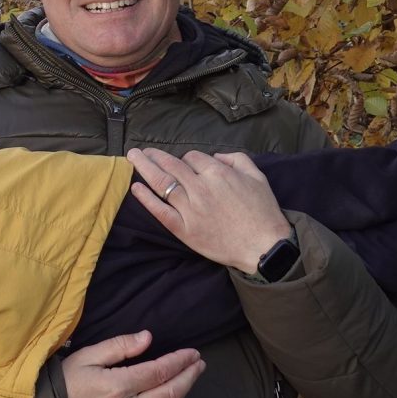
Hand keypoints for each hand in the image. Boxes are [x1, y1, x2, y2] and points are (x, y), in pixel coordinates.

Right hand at [61, 331, 204, 397]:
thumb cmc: (65, 382)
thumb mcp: (88, 355)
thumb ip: (120, 345)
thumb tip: (148, 338)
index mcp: (117, 386)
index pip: (160, 372)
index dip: (180, 361)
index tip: (193, 353)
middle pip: (170, 394)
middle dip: (189, 377)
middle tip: (200, 364)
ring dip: (182, 395)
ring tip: (189, 379)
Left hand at [127, 148, 290, 270]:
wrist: (263, 246)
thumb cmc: (263, 211)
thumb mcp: (257, 176)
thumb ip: (236, 159)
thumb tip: (215, 156)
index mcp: (217, 173)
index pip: (191, 158)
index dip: (186, 159)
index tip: (184, 164)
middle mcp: (199, 187)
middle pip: (170, 165)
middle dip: (154, 155)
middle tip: (141, 151)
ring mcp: (189, 209)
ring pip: (162, 183)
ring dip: (145, 168)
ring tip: (133, 158)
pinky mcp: (184, 229)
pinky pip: (160, 211)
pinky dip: (146, 199)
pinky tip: (136, 188)